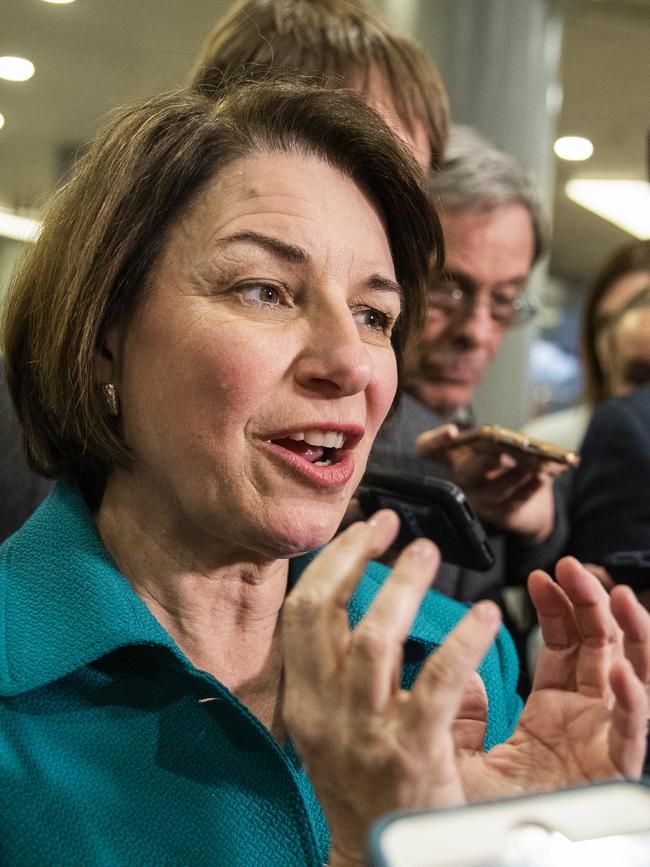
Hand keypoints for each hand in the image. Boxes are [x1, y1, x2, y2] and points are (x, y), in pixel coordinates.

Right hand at [281, 510, 501, 862]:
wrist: (375, 860)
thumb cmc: (363, 785)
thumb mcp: (333, 725)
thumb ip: (341, 669)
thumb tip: (370, 600)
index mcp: (303, 698)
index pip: (301, 612)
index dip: (332, 561)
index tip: (362, 530)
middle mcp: (323, 710)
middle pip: (324, 612)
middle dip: (356, 556)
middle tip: (390, 525)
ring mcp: (364, 731)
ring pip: (374, 636)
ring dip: (403, 586)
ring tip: (429, 553)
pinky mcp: (410, 751)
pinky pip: (438, 679)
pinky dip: (463, 640)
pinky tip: (485, 615)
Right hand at [416, 424, 563, 542]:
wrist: (529, 500)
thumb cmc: (510, 464)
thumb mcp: (502, 445)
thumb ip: (503, 440)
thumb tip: (518, 441)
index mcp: (456, 456)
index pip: (428, 449)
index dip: (434, 441)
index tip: (452, 431)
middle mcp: (462, 479)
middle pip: (464, 473)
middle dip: (485, 462)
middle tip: (505, 454)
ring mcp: (479, 500)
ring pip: (494, 491)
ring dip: (516, 476)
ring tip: (535, 463)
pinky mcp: (500, 514)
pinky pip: (514, 502)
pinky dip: (531, 488)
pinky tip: (543, 477)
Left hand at [457, 557, 649, 800]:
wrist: (469, 858)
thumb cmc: (471, 809)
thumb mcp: (462, 742)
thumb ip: (464, 706)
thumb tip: (464, 672)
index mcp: (554, 710)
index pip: (567, 644)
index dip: (560, 607)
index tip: (542, 575)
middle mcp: (584, 720)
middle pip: (602, 648)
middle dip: (591, 604)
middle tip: (572, 569)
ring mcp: (602, 743)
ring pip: (632, 677)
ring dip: (628, 633)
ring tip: (614, 596)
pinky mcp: (612, 774)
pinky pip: (631, 733)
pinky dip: (633, 700)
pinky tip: (620, 668)